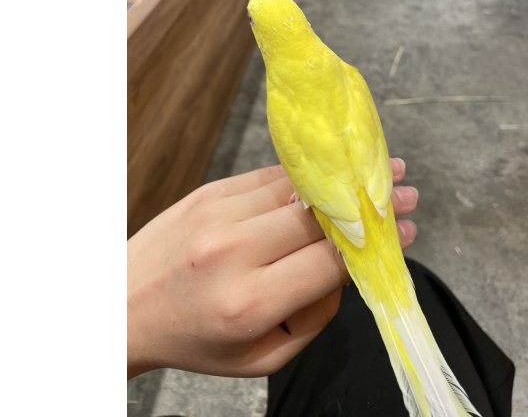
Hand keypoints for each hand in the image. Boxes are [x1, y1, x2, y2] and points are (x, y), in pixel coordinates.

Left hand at [127, 158, 417, 378]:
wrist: (121, 305)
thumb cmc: (196, 338)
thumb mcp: (261, 358)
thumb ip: (314, 317)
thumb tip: (347, 267)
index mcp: (249, 302)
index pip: (330, 262)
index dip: (376, 244)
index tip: (405, 231)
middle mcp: (233, 251)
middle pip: (320, 217)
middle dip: (369, 206)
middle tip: (405, 194)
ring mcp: (218, 214)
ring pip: (298, 188)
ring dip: (343, 179)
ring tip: (376, 170)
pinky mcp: (210, 192)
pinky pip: (270, 178)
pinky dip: (305, 177)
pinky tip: (330, 172)